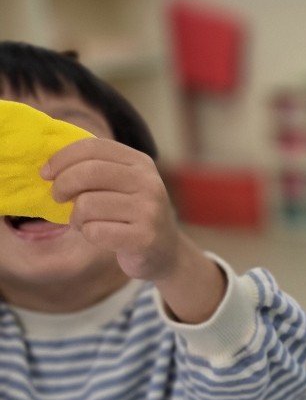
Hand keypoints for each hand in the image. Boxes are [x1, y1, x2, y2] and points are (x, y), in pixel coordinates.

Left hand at [43, 139, 225, 321]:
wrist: (166, 251)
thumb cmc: (131, 214)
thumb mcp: (121, 184)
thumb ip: (95, 169)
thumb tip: (50, 166)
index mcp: (140, 163)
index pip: (93, 147)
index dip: (62, 158)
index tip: (46, 173)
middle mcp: (148, 182)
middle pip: (89, 172)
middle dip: (62, 185)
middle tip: (58, 197)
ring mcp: (149, 211)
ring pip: (87, 205)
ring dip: (76, 217)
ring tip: (84, 222)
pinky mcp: (144, 238)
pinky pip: (95, 231)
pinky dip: (88, 234)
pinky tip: (97, 235)